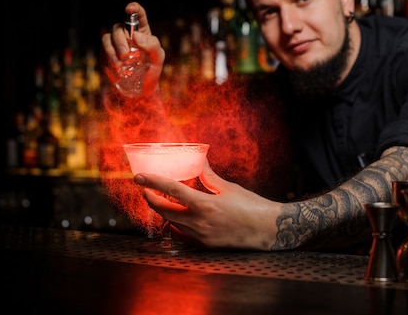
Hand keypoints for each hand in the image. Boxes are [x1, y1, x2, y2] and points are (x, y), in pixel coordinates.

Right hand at [101, 2, 164, 95]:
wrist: (142, 88)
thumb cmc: (153, 70)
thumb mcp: (158, 58)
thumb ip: (152, 45)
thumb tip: (136, 36)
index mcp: (142, 31)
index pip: (137, 15)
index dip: (133, 8)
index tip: (129, 9)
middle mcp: (127, 35)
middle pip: (118, 28)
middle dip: (119, 40)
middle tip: (125, 54)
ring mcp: (115, 45)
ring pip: (106, 38)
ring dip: (110, 50)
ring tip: (118, 64)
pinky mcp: (106, 55)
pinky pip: (102, 52)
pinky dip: (107, 59)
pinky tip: (115, 68)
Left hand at [134, 163, 280, 250]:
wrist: (268, 230)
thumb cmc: (251, 207)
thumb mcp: (228, 188)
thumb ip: (208, 176)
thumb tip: (199, 162)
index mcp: (204, 204)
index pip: (170, 190)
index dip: (152, 182)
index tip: (139, 177)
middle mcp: (198, 222)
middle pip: (163, 210)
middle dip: (150, 198)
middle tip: (146, 188)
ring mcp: (200, 236)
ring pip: (171, 222)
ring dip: (163, 210)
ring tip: (164, 199)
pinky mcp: (204, 245)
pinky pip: (181, 235)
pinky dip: (175, 224)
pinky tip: (179, 217)